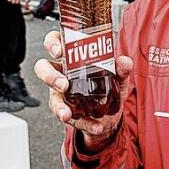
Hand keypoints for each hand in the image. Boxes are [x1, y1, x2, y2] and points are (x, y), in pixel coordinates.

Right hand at [34, 30, 133, 152]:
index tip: (59, 51)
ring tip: (68, 113)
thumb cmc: (108, 85)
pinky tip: (95, 126)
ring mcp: (61, 95)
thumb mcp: (118, 76)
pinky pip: (72, 119)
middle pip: (43, 68)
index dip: (52, 44)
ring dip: (59, 106)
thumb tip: (125, 62)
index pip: (54, 42)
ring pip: (52, 98)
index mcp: (70, 57)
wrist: (111, 113)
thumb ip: (121, 69)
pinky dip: (85, 124)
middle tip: (62, 84)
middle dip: (49, 76)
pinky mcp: (69, 113)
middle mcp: (62, 74)